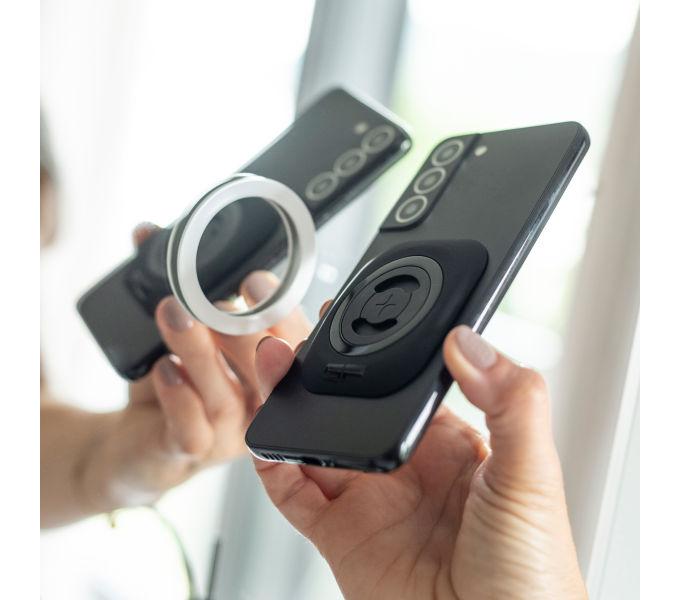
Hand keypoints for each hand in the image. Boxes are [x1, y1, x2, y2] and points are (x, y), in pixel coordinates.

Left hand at [77, 223, 310, 511]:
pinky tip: (164, 368)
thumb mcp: (178, 330)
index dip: (285, 315)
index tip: (260, 281)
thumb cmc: (172, 382)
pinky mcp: (191, 451)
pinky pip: (193, 429)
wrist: (137, 440)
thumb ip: (173, 285)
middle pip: (273, 374)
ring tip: (175, 313)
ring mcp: (228, 433)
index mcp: (268, 371)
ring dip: (201, 352)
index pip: (294, 345)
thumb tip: (149, 232)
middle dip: (252, 328)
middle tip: (235, 291)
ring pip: (226, 397)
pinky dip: (180, 397)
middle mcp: (256, 404)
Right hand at [253, 313, 586, 598]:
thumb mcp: (533, 476)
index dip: (375, 351)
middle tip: (298, 335)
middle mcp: (404, 466)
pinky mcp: (340, 535)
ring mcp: (369, 499)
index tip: (353, 315)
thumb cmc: (532, 576)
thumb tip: (470, 342)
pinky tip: (265, 438)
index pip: (401, 382)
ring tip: (272, 365)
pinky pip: (293, 493)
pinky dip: (271, 465)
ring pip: (314, 439)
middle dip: (319, 370)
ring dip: (288, 402)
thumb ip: (511, 403)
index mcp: (449, 442)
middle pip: (349, 406)